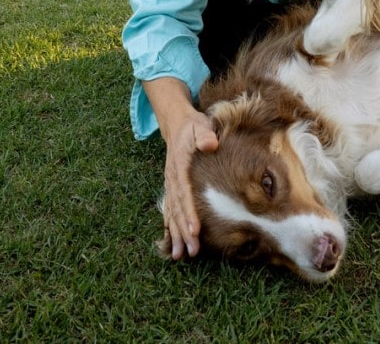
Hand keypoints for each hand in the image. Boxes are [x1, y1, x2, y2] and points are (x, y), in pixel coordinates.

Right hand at [159, 111, 218, 258]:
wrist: (177, 125)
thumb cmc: (193, 128)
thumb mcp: (200, 126)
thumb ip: (204, 134)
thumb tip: (210, 143)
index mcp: (179, 165)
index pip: (184, 192)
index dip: (188, 212)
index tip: (194, 229)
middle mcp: (172, 178)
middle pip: (177, 208)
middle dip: (183, 231)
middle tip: (191, 250)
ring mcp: (170, 184)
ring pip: (171, 213)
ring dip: (176, 234)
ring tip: (180, 255)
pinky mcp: (172, 188)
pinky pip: (169, 211)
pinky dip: (171, 228)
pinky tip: (174, 244)